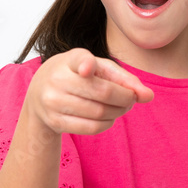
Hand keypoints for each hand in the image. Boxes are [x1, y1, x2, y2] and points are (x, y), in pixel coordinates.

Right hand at [25, 48, 153, 135]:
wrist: (39, 95)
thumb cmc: (77, 76)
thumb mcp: (97, 68)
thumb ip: (124, 78)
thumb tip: (148, 96)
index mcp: (69, 59)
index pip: (79, 60)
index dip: (85, 65)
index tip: (87, 69)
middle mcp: (57, 79)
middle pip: (103, 92)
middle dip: (125, 98)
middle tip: (131, 98)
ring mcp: (53, 102)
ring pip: (99, 112)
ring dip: (118, 112)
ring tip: (121, 107)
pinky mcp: (54, 122)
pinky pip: (91, 127)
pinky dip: (107, 123)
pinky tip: (108, 117)